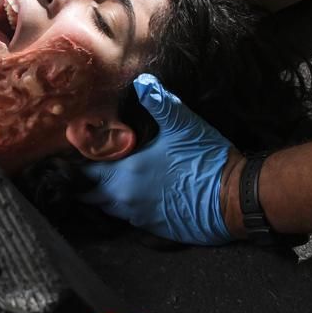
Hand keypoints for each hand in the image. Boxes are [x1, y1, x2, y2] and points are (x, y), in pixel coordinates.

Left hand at [80, 74, 236, 244]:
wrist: (233, 199)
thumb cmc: (206, 159)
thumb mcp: (183, 124)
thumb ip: (158, 102)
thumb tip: (141, 82)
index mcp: (125, 174)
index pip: (85, 173)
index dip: (79, 163)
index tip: (78, 153)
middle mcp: (125, 199)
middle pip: (91, 195)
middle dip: (87, 183)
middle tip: (92, 168)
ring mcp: (139, 217)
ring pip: (109, 209)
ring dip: (106, 196)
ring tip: (112, 181)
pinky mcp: (154, 230)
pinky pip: (129, 221)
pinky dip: (127, 209)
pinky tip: (137, 197)